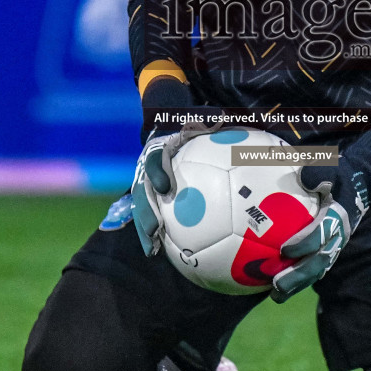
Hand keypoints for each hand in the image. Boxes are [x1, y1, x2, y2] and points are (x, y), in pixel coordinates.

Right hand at [130, 116, 226, 257]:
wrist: (168, 122)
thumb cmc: (192, 123)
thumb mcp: (200, 118)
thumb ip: (211, 121)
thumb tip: (227, 119)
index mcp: (159, 148)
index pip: (155, 159)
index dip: (158, 172)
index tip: (164, 187)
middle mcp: (148, 168)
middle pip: (143, 190)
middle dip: (146, 210)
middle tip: (154, 228)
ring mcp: (147, 182)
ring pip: (142, 206)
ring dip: (144, 227)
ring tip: (151, 247)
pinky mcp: (150, 196)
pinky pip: (150, 214)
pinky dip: (151, 233)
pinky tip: (157, 251)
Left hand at [270, 157, 370, 301]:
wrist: (359, 186)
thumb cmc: (340, 175)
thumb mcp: (332, 167)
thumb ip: (319, 171)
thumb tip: (304, 176)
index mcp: (337, 216)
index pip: (321, 234)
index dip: (304, 244)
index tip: (283, 251)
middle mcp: (338, 235)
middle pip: (319, 261)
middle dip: (298, 276)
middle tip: (277, 285)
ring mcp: (336, 246)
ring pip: (317, 270)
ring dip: (297, 285)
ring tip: (276, 296)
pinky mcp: (331, 251)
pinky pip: (315, 269)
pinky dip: (300, 280)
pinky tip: (280, 288)